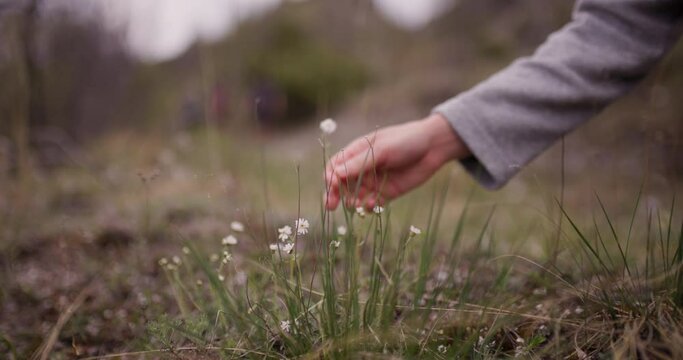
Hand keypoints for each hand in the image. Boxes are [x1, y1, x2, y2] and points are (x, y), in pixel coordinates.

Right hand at [324, 113, 469, 209]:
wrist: (433, 147)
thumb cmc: (405, 141)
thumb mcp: (381, 150)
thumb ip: (359, 164)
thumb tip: (334, 175)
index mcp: (356, 152)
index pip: (334, 167)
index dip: (330, 177)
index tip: (331, 185)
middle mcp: (362, 168)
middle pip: (341, 184)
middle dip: (334, 194)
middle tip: (330, 205)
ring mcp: (373, 181)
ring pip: (354, 196)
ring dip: (352, 202)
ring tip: (355, 204)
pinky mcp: (386, 193)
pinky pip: (371, 203)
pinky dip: (368, 207)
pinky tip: (372, 205)